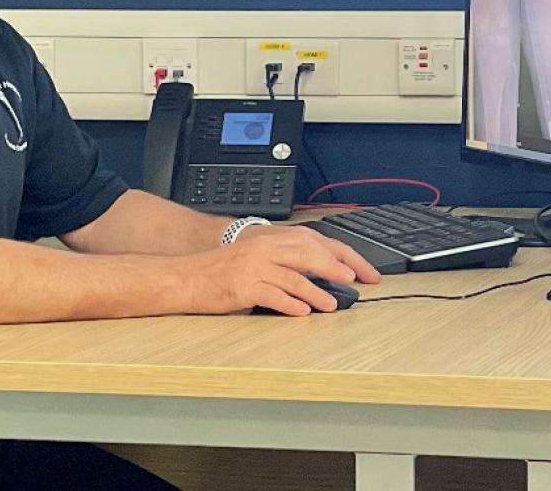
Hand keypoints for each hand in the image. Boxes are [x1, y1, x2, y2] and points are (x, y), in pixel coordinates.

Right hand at [186, 225, 379, 315]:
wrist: (186, 277)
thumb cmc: (222, 271)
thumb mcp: (258, 256)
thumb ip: (286, 260)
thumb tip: (323, 274)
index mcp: (271, 239)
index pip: (316, 242)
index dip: (344, 255)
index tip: (363, 270)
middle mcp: (265, 249)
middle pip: (309, 254)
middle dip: (337, 268)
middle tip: (357, 281)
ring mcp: (253, 267)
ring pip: (294, 276)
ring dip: (316, 291)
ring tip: (331, 304)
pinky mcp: (243, 287)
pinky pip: (272, 295)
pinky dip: (290, 304)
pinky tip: (302, 312)